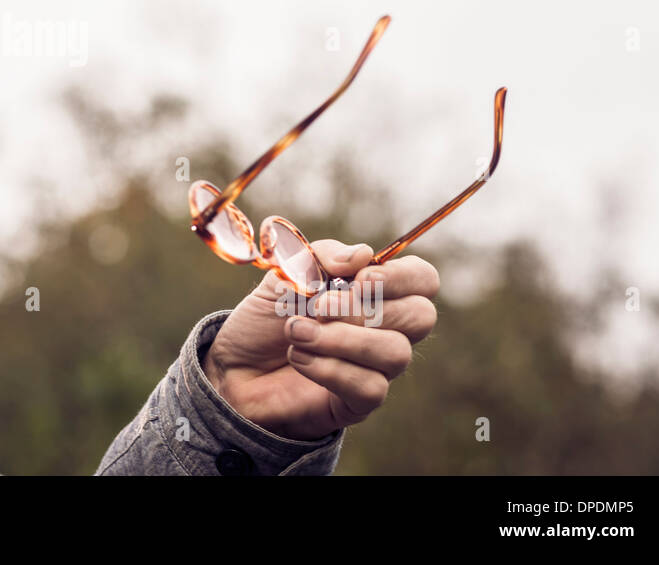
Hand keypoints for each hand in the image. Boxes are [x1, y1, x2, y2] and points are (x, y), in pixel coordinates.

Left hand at [200, 240, 438, 440]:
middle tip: (319, 307)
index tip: (359, 279)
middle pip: (421, 316)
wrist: (235, 366)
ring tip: (296, 332)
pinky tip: (300, 358)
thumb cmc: (267, 317)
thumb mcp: (284, 275)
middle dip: (366, 309)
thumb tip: (362, 255)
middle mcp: (386, 329)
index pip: (423, 279)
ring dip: (340, 338)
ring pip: (396, 353)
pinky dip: (330, 368)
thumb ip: (320, 258)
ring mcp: (376, 367)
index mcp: (374, 291)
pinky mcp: (358, 402)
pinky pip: (371, 388)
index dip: (401, 277)